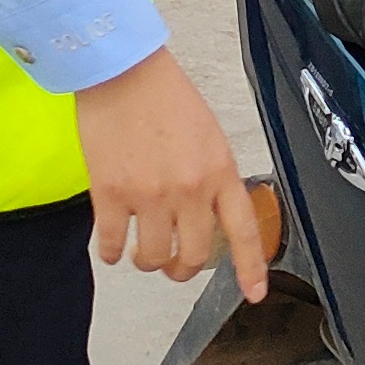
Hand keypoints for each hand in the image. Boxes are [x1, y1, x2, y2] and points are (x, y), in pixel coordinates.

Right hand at [73, 45, 271, 298]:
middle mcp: (189, 189)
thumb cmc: (164, 95)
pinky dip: (111, 253)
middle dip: (182, 268)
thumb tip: (205, 214)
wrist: (122, 70)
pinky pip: (112, 247)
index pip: (244, 231)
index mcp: (219, 171)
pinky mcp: (110, 195)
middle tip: (173, 265)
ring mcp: (149, 195)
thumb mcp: (207, 135)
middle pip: (194, 256)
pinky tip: (111, 246)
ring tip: (140, 251)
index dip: (250, 268)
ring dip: (146, 262)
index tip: (254, 294)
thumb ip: (211, 176)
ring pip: (152, 259)